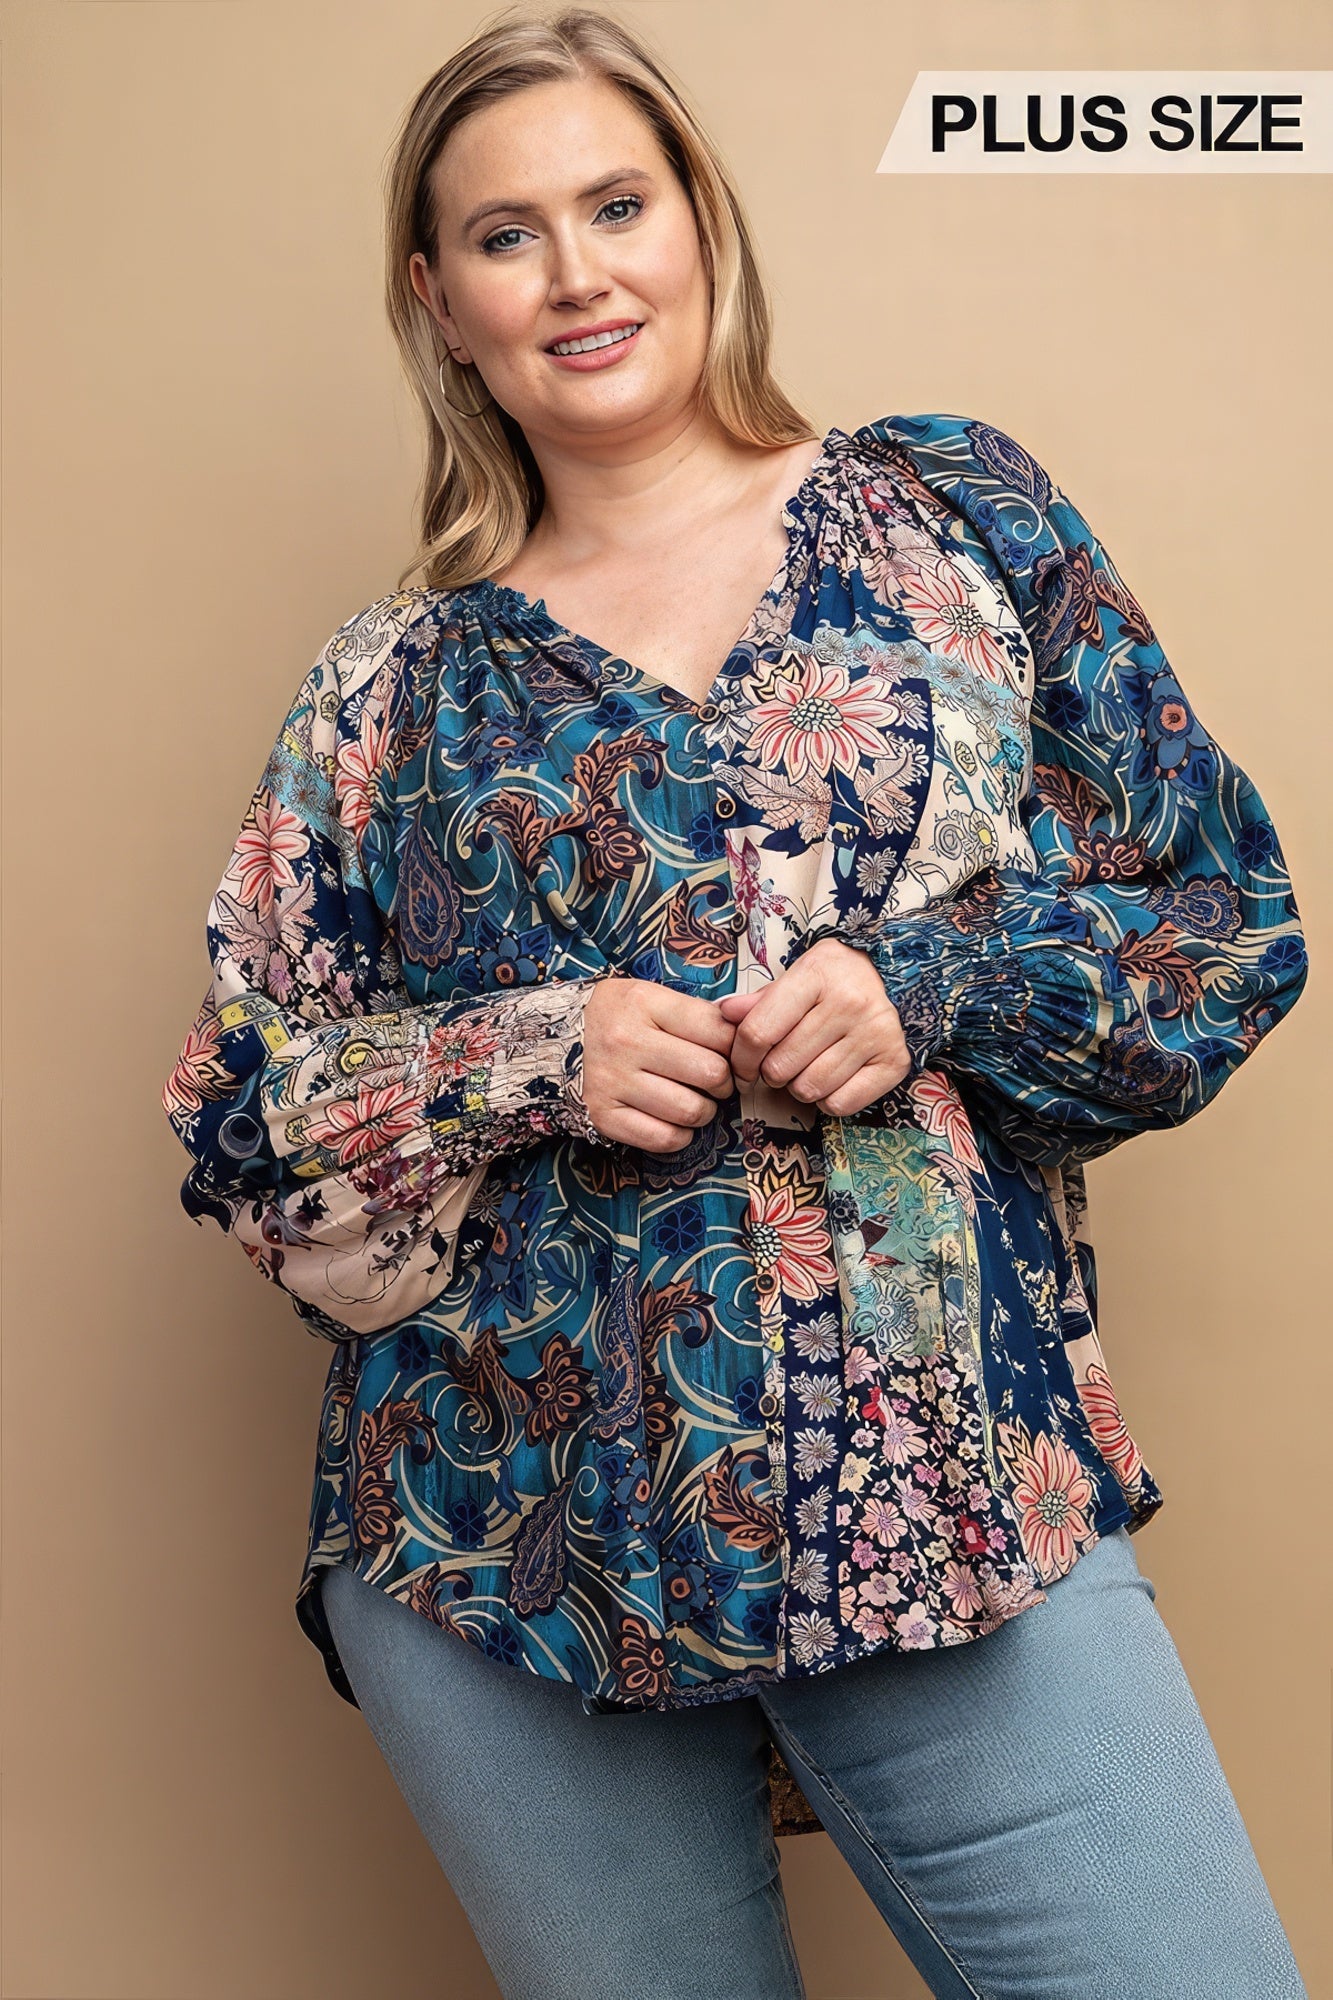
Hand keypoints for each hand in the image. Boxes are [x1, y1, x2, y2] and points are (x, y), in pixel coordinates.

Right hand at [581, 978, 736, 1152]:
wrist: (552, 1040)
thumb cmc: (616, 1017)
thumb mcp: (650, 997)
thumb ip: (695, 1013)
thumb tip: (746, 1033)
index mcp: (643, 1003)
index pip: (718, 1031)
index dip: (736, 1047)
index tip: (732, 1054)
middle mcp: (626, 1041)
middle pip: (711, 1073)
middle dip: (725, 1082)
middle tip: (717, 1081)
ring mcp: (612, 1081)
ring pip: (691, 1110)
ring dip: (705, 1111)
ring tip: (695, 1100)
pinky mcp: (603, 1116)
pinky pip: (664, 1138)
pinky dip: (680, 1136)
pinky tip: (674, 1121)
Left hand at [717, 937, 911, 1115]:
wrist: (893, 976)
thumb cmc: (833, 980)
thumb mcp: (796, 977)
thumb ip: (760, 1002)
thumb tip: (723, 1013)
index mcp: (816, 975)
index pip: (759, 1032)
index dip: (741, 1059)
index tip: (742, 1068)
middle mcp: (849, 1003)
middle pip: (781, 1067)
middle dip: (772, 1073)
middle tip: (783, 1063)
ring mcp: (875, 1033)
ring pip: (809, 1089)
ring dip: (799, 1087)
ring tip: (808, 1067)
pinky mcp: (894, 1061)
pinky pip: (840, 1104)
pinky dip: (828, 1100)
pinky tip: (832, 1078)